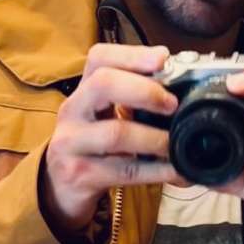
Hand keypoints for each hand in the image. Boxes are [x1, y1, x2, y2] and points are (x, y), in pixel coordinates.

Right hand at [41, 42, 180, 233]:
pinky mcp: (80, 175)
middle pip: (103, 84)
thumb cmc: (93, 148)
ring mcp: (72, 144)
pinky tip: (177, 171)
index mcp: (82, 91)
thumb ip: (133, 100)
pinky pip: (126, 170)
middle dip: (144, 90)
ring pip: (116, 133)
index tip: (164, 59)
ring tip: (175, 144)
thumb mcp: (104, 118)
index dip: (133, 54)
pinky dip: (157, 171)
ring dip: (154, 138)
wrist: (60, 189)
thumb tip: (183, 87)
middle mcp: (72, 112)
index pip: (100, 58)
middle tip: (172, 104)